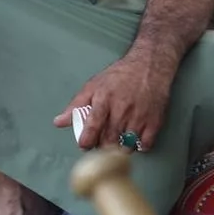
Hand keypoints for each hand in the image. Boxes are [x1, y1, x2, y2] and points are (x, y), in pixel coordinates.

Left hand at [53, 56, 172, 151]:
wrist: (149, 66)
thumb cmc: (119, 76)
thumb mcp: (93, 86)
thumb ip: (76, 106)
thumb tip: (58, 123)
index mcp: (104, 100)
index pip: (93, 126)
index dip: (87, 141)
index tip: (84, 146)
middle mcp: (122, 110)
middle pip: (109, 140)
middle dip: (102, 147)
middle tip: (100, 143)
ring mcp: (139, 117)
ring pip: (126, 146)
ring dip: (119, 148)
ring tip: (116, 141)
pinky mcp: (155, 122)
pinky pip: (145, 145)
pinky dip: (138, 147)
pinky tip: (133, 140)